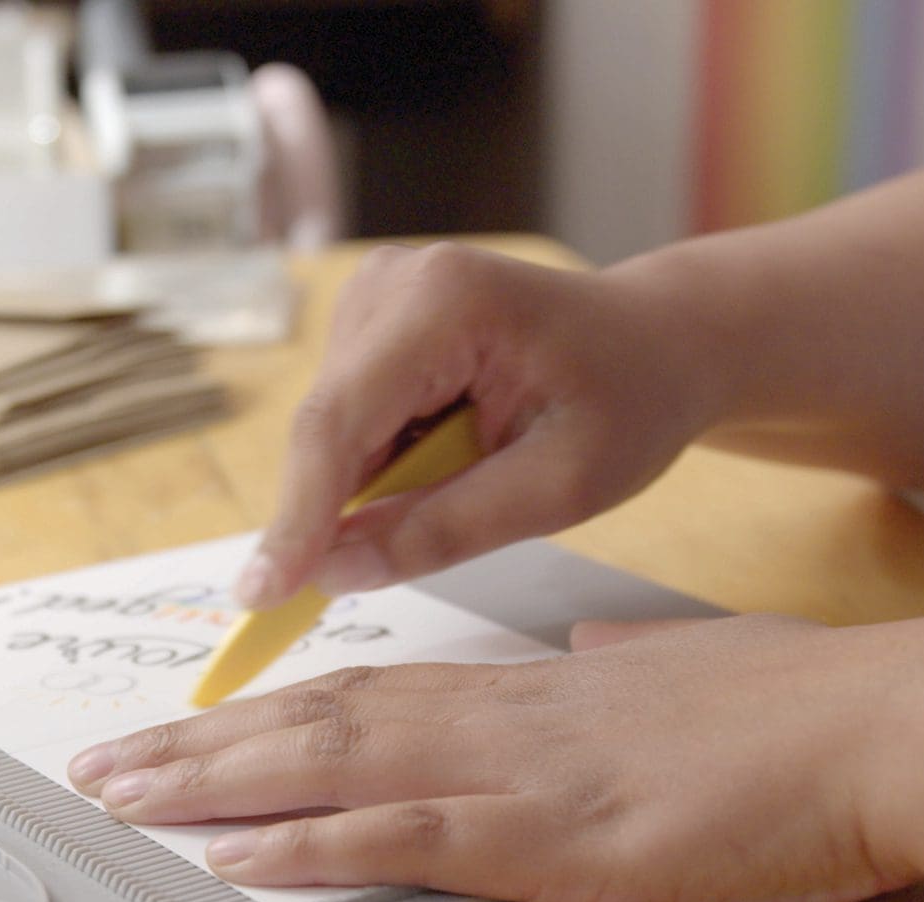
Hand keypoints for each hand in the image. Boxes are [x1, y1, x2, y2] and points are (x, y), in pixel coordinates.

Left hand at [66, 617, 921, 901]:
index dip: (274, 712)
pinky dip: (309, 844)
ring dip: (217, 787)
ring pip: (337, 766)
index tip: (199, 726)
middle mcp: (509, 718)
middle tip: (104, 764)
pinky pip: (406, 837)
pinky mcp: (558, 837)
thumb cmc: (808, 710)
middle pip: (324, 720)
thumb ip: (632, 661)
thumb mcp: (700, 668)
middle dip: (203, 747)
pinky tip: (236, 854)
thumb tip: (592, 648)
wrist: (884, 728)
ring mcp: (526, 773)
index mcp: (541, 689)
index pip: (377, 694)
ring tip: (122, 800)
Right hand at [233, 244, 723, 609]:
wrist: (661, 341)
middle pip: (327, 428)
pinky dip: (388, 463)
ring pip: (333, 432)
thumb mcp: (560, 487)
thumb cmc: (629, 402)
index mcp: (446, 302)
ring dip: (380, 485)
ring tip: (481, 472)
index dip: (297, 518)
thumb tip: (335, 575)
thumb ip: (446, 530)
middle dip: (337, 512)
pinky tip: (458, 454)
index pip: (339, 424)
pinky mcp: (374, 320)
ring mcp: (377, 294)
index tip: (263, 597)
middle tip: (373, 580)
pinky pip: (351, 421)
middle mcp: (394, 281)